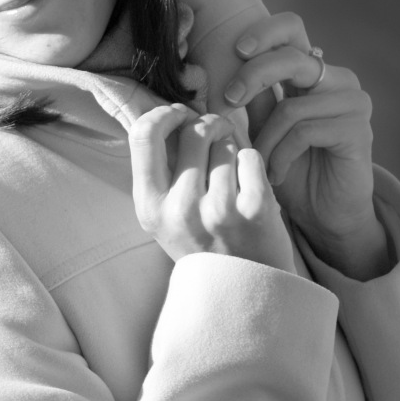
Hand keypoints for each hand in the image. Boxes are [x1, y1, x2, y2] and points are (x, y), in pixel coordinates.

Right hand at [128, 105, 294, 271]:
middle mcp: (180, 209)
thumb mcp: (167, 214)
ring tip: (234, 172)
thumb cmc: (205, 243)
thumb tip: (171, 110)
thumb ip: (161, 168)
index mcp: (150, 207)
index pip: (144, 134)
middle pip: (193, 130)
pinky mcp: (255, 211)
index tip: (180, 115)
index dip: (165, 114)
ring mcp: (219, 211)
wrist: (246, 289)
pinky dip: (254, 163)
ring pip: (226, 142)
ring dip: (233, 147)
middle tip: (218, 133)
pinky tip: (251, 183)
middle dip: (210, 123)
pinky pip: (252, 156)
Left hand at [223, 12, 389, 279]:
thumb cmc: (286, 167)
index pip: (291, 28)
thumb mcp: (261, 127)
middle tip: (227, 100)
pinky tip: (277, 175)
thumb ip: (250, 96)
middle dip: (252, 77)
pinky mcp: (358, 129)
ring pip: (291, 106)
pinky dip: (281, 155)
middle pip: (291, 58)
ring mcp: (352, 102)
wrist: (322, 213)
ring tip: (258, 163)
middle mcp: (336, 79)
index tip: (236, 49)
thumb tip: (210, 68)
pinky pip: (305, 131)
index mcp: (310, 70)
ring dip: (264, 140)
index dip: (264, 32)